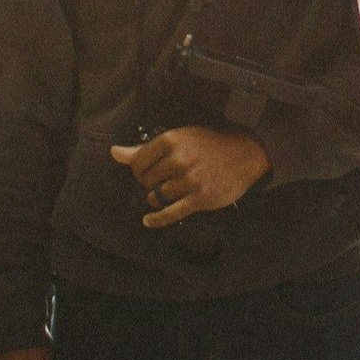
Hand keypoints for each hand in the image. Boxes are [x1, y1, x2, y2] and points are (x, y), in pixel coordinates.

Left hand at [110, 127, 270, 229]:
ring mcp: (189, 180)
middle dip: (150, 183)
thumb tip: (114, 152)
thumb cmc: (209, 144)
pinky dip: (156, 219)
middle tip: (162, 181)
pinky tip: (148, 220)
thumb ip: (144, 148)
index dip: (139, 170)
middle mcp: (178, 160)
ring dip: (157, 198)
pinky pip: (170, 213)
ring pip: (157, 197)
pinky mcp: (200, 198)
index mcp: (170, 140)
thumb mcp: (179, 138)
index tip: (149, 171)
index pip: (138, 163)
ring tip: (168, 192)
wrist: (246, 152)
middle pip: (146, 181)